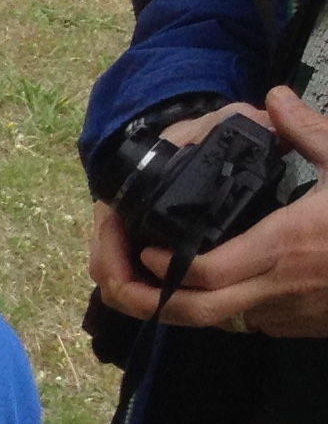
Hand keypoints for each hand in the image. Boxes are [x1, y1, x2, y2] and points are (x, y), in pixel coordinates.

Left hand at [95, 90, 327, 335]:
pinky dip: (210, 309)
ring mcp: (287, 315)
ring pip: (210, 325)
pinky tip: (198, 283)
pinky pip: (241, 325)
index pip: (199, 273)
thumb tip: (276, 97)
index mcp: (284, 247)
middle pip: (188, 314)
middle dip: (139, 297)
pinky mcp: (298, 327)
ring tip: (144, 274)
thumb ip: (311, 132)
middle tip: (116, 269)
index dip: (158, 268)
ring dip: (171, 306)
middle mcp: (277, 289)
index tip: (140, 246)